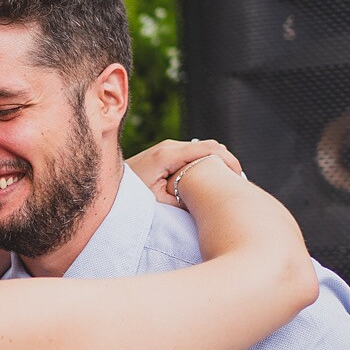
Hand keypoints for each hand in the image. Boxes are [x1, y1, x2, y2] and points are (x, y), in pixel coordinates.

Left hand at [127, 139, 242, 207]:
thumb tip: (209, 198)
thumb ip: (185, 199)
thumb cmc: (130, 197)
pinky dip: (207, 166)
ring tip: (228, 186)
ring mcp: (169, 148)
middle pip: (211, 147)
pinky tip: (211, 183)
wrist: (108, 187)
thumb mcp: (159, 202)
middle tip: (239, 186)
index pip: (211, 149)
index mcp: (169, 154)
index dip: (231, 162)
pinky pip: (194, 155)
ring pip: (204, 151)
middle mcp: (170, 146)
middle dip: (228, 164)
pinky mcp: (167, 154)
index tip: (241, 181)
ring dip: (218, 165)